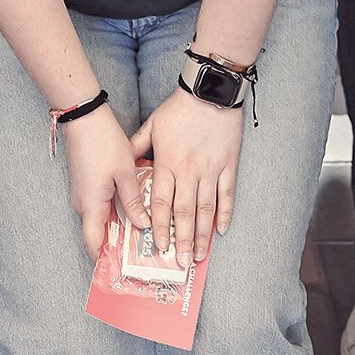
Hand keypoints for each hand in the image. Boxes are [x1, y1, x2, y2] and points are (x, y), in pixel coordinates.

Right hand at [61, 103, 139, 264]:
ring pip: (101, 221)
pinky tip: (134, 212)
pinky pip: (101, 208)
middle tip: (144, 256)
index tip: (124, 272)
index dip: (106, 261)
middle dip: (118, 248)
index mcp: (91, 206)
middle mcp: (83, 205)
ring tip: (144, 237)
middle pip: (98, 236)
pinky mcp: (87, 185)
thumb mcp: (125, 173)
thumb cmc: (104, 143)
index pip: (93, 245)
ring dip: (119, 230)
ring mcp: (83, 195)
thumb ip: (134, 202)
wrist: (83, 117)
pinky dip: (116, 214)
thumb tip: (143, 225)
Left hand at [130, 89, 242, 265]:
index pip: (161, 201)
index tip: (159, 246)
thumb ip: (137, 146)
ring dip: (202, 234)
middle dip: (181, 239)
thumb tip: (125, 162)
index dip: (160, 226)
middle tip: (180, 262)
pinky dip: (225, 212)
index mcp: (167, 162)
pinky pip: (227, 193)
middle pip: (184, 211)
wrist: (209, 91)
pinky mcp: (228, 164)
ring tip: (199, 255)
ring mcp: (211, 168)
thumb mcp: (152, 125)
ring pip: (206, 207)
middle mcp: (189, 170)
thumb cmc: (179, 109)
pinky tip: (221, 230)